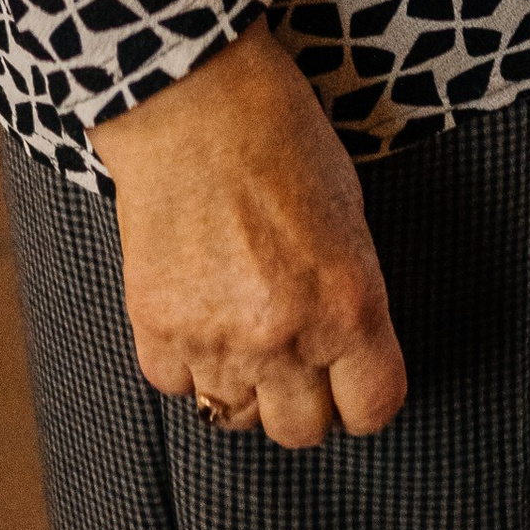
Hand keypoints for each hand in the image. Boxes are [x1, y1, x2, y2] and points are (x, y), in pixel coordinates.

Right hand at [92, 19, 406, 450]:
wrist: (192, 98)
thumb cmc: (280, 136)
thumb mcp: (349, 214)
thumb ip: (348, 293)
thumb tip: (342, 348)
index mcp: (349, 304)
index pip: (373, 409)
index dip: (363, 397)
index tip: (352, 381)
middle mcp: (286, 336)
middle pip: (301, 431)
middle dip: (303, 400)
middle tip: (294, 356)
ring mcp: (216, 338)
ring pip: (234, 416)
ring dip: (242, 385)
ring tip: (240, 328)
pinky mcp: (156, 328)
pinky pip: (177, 384)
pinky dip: (186, 361)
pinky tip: (196, 311)